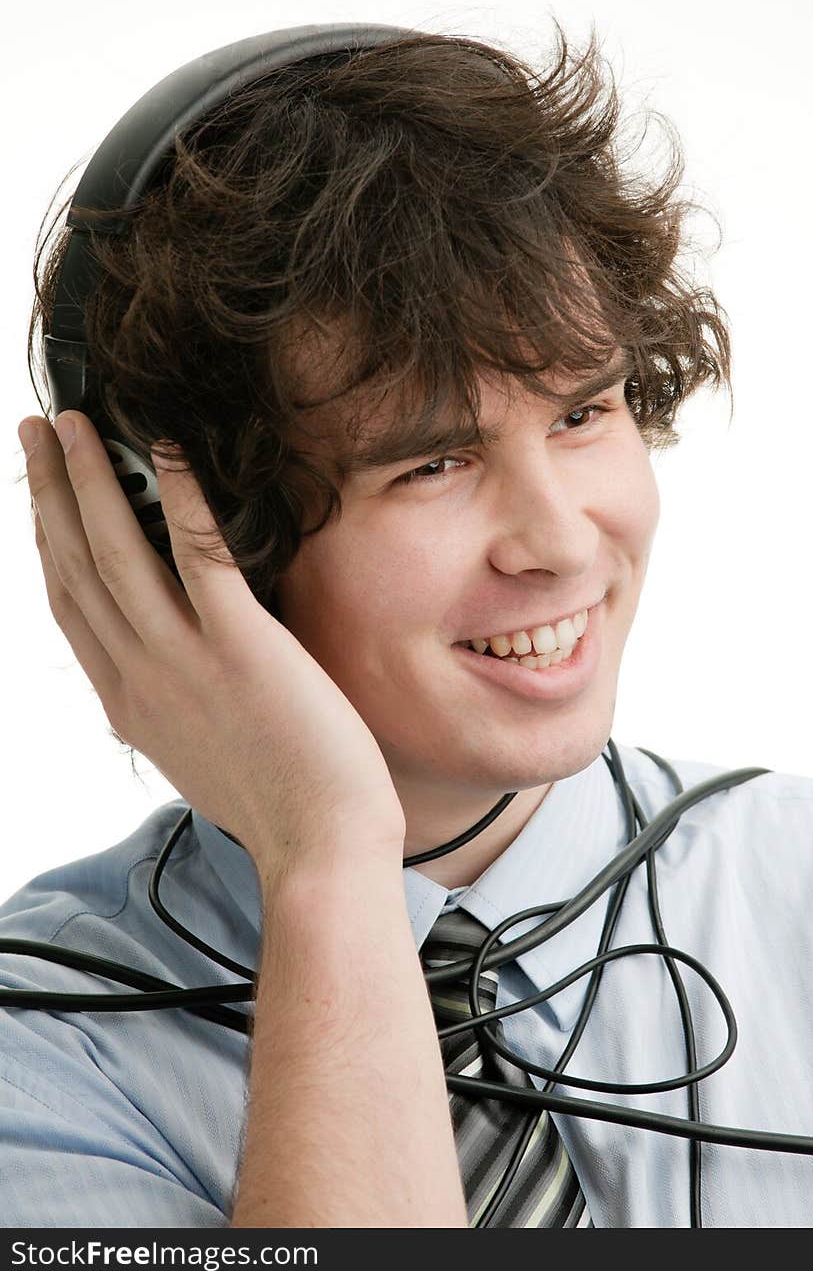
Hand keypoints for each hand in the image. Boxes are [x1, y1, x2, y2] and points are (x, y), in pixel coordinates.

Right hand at [18, 411, 406, 886]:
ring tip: (77, 424)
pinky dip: (179, 498)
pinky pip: (200, 557)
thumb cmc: (273, 801)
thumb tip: (150, 681)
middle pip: (77, 565)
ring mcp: (185, 659)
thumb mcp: (190, 756)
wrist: (318, 846)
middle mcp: (139, 676)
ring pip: (118, 551)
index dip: (48, 541)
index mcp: (127, 702)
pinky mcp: (242, 646)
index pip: (70, 605)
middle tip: (37, 430)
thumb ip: (162, 709)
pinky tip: (165, 450)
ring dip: (90, 478)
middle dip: (50, 490)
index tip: (42, 498)